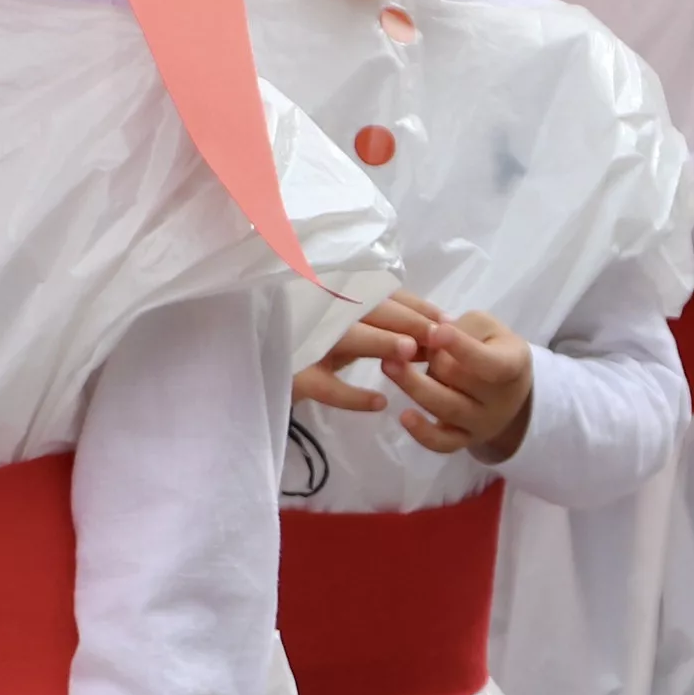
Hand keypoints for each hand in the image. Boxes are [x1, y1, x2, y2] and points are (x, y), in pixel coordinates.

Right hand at [295, 293, 434, 413]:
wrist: (248, 367)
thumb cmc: (297, 340)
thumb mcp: (333, 327)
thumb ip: (370, 323)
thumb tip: (424, 330)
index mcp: (327, 294)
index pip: (377, 292)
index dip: (413, 304)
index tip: (444, 319)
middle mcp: (313, 310)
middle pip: (366, 309)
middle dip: (407, 322)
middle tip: (440, 337)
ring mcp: (300, 342)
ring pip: (345, 337)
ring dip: (379, 342)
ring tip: (410, 352)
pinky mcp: (291, 376)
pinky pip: (325, 387)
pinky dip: (352, 396)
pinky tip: (379, 402)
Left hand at [387, 310, 535, 461]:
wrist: (507, 389)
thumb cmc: (492, 348)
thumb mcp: (487, 328)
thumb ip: (460, 329)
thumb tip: (425, 339)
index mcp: (512, 365)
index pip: (489, 361)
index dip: (462, 347)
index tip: (436, 331)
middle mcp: (500, 400)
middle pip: (460, 381)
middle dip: (432, 358)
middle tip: (405, 341)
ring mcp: (482, 424)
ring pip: (446, 410)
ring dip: (415, 387)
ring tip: (388, 365)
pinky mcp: (463, 440)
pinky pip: (443, 443)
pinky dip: (422, 433)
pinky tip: (404, 416)